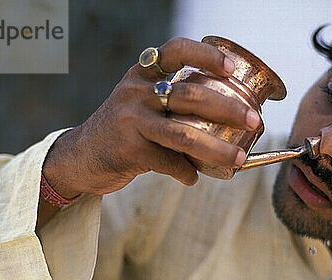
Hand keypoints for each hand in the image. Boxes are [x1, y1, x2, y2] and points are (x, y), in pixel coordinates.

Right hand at [43, 37, 260, 197]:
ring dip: (217, 148)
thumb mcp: (139, 104)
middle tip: (253, 120)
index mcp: (142, 75)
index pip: (176, 51)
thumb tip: (225, 117)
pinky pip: (169, 162)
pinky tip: (193, 177)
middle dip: (228, 108)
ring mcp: (131, 120)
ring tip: (238, 158)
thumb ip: (171, 103)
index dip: (207, 55)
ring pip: (185, 134)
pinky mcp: (128, 149)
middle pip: (191, 95)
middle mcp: (136, 92)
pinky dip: (186, 172)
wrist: (78, 156)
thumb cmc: (121, 131)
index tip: (231, 68)